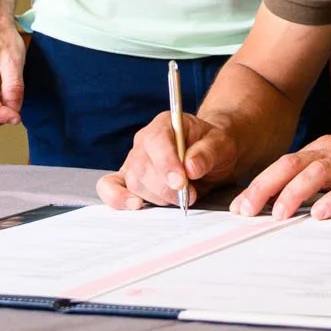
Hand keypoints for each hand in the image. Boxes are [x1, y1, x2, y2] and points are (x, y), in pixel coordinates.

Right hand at [97, 110, 239, 210]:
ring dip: (157, 197)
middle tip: (189, 196)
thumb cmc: (212, 146)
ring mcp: (133, 160)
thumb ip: (208, 152)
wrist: (209, 156)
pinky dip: (117, 198)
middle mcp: (144, 141)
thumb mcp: (221, 144)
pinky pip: (110, 186)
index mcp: (165, 124)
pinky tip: (135, 205)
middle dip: (166, 187)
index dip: (167, 164)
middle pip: (142, 166)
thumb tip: (191, 167)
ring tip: (179, 198)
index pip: (157, 142)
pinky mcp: (128, 179)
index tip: (181, 183)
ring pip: (134, 182)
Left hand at [232, 124, 330, 220]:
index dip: (259, 184)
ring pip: (317, 172)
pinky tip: (322, 213)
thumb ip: (318, 177)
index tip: (240, 206)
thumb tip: (287, 201)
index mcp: (322, 150)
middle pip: (291, 164)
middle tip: (246, 210)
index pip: (283, 164)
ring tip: (279, 213)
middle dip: (265, 187)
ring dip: (294, 192)